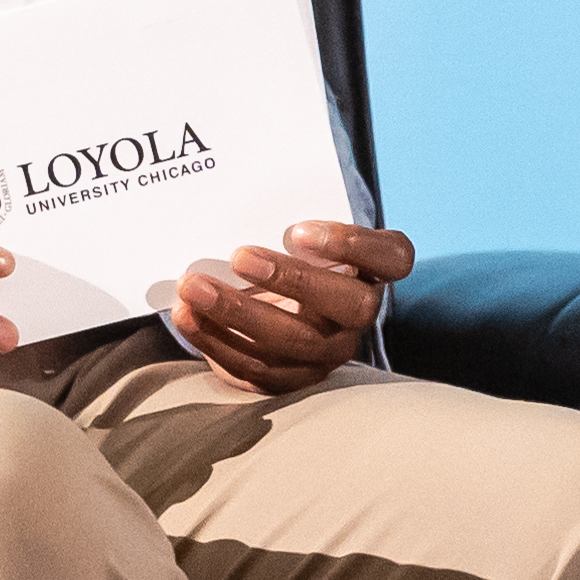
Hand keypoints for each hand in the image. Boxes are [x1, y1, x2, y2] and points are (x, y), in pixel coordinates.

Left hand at [172, 220, 412, 397]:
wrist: (271, 307)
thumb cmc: (286, 258)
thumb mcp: (296, 238)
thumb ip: (285, 224)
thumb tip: (234, 201)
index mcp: (373, 271)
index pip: (392, 257)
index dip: (353, 245)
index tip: (298, 230)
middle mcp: (360, 314)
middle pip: (348, 304)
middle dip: (290, 279)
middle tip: (238, 255)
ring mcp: (330, 352)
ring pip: (293, 341)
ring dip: (236, 312)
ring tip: (192, 286)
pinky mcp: (292, 378)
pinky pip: (256, 368)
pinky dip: (215, 340)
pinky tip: (187, 315)